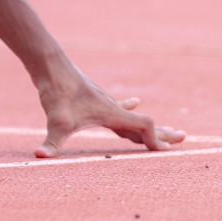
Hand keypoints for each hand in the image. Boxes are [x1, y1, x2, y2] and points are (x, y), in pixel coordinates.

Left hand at [34, 64, 185, 158]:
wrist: (49, 63)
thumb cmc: (56, 90)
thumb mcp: (55, 120)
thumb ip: (51, 143)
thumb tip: (39, 157)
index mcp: (112, 113)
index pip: (143, 127)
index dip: (155, 139)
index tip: (165, 152)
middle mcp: (112, 107)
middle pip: (144, 123)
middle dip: (162, 133)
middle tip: (183, 139)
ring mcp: (104, 101)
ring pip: (132, 116)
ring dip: (149, 124)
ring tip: (167, 128)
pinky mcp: (94, 97)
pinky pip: (118, 105)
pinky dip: (128, 108)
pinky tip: (134, 101)